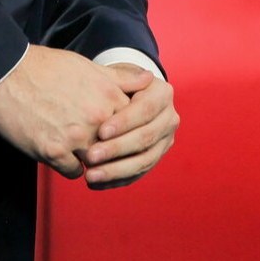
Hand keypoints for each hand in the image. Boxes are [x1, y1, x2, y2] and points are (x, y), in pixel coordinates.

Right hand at [0, 45, 130, 177]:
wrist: (9, 74)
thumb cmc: (48, 68)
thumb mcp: (90, 68)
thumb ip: (121, 79)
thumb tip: (149, 80)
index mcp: (109, 96)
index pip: (134, 123)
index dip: (127, 129)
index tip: (121, 133)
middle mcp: (97, 118)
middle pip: (118, 145)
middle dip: (113, 148)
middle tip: (104, 148)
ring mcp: (75, 136)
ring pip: (98, 161)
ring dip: (93, 159)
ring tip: (85, 153)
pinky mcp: (52, 152)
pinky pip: (74, 172)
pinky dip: (71, 167)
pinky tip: (66, 157)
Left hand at [79, 63, 179, 189]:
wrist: (126, 96)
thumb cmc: (116, 84)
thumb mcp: (119, 77)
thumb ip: (125, 78)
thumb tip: (143, 76)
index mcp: (163, 94)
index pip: (146, 110)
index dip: (124, 122)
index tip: (101, 132)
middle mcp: (170, 118)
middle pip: (146, 137)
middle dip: (117, 149)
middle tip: (90, 157)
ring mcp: (165, 140)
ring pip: (144, 160)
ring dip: (115, 170)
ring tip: (90, 176)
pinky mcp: (155, 157)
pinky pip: (138, 173)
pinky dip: (116, 180)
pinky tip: (95, 184)